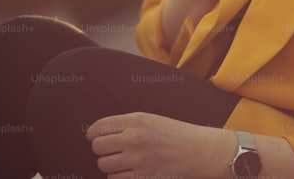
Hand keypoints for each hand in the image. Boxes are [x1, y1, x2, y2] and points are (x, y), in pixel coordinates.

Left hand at [86, 112, 234, 178]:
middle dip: (102, 150)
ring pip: (104, 165)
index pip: (98, 128)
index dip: (93, 134)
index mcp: (136, 120)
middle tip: (113, 151)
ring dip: (111, 165)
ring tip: (124, 162)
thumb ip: (126, 125)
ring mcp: (137, 159)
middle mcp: (134, 138)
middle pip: (97, 147)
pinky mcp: (142, 177)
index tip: (95, 137)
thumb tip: (98, 134)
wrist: (199, 150)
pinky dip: (120, 177)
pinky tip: (131, 171)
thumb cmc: (176, 134)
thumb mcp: (151, 120)